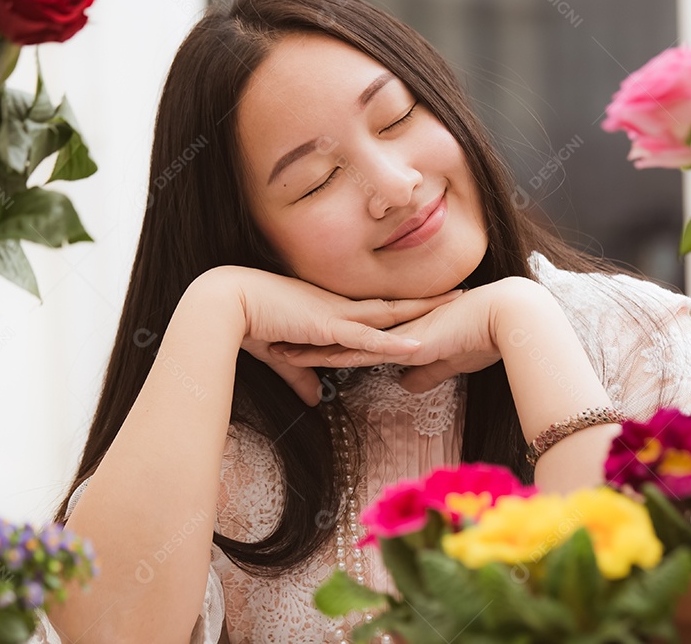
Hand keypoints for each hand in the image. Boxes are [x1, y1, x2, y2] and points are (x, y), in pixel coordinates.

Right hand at [209, 266, 464, 405]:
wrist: (228, 304)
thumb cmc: (252, 325)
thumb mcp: (284, 356)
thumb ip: (304, 377)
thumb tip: (317, 399)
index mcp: (334, 312)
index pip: (379, 310)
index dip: (408, 307)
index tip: (434, 302)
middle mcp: (342, 308)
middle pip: (396, 305)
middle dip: (430, 301)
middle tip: (462, 292)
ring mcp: (337, 315)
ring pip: (391, 314)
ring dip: (424, 311)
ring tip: (456, 303)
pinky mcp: (327, 327)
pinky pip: (367, 337)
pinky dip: (393, 342)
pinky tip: (418, 344)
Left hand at [266, 278, 539, 392]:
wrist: (506, 318)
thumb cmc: (485, 338)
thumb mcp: (449, 361)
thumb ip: (425, 372)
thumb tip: (405, 385)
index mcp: (401, 333)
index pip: (357, 339)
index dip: (328, 342)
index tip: (300, 343)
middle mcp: (391, 331)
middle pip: (340, 337)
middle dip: (306, 340)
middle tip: (273, 340)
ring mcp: (394, 335)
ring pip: (341, 343)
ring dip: (309, 350)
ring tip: (275, 351)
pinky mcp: (402, 344)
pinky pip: (359, 352)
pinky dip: (332, 356)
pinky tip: (308, 359)